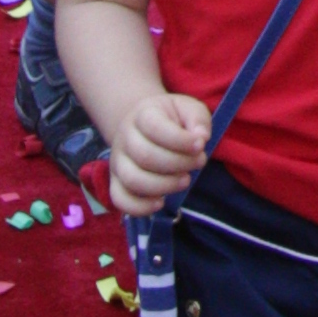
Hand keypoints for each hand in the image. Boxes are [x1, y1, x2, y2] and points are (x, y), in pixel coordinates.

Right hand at [98, 77, 209, 218]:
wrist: (142, 127)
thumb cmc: (170, 119)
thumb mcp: (188, 109)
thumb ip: (197, 119)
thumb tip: (201, 137)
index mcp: (142, 115)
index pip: (154, 127)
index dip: (180, 140)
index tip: (200, 144)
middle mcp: (125, 138)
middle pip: (145, 156)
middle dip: (178, 163)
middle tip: (199, 162)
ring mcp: (117, 162)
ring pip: (133, 180)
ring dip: (164, 185)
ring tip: (185, 180)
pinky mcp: (116, 183)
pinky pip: (120, 200)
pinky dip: (140, 207)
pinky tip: (161, 202)